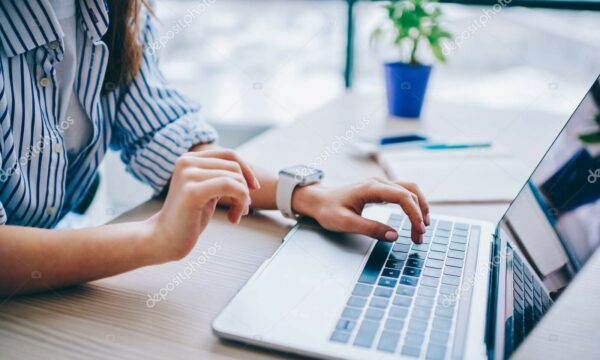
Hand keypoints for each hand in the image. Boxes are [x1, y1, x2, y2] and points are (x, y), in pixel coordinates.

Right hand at [147, 149, 259, 261]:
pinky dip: (240, 202)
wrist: (164, 240)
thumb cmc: (188, 218)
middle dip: (245, 189)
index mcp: (189, 158)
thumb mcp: (207, 191)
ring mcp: (188, 174)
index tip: (253, 189)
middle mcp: (187, 161)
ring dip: (243, 199)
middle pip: (234, 167)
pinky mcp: (192, 191)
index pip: (229, 154)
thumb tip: (249, 170)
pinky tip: (234, 218)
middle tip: (241, 210)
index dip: (247, 170)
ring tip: (236, 215)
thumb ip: (221, 177)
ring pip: (235, 178)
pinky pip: (230, 186)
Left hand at [293, 177, 428, 242]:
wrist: (317, 200)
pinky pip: (402, 193)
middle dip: (419, 214)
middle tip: (420, 236)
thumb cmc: (328, 210)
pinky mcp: (379, 190)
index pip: (403, 197)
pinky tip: (413, 217)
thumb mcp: (346, 223)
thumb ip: (370, 229)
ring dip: (419, 207)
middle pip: (410, 193)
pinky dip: (412, 204)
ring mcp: (379, 184)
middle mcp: (378, 183)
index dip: (414, 213)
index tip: (419, 230)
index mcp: (371, 188)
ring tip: (421, 228)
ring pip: (409, 190)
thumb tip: (394, 236)